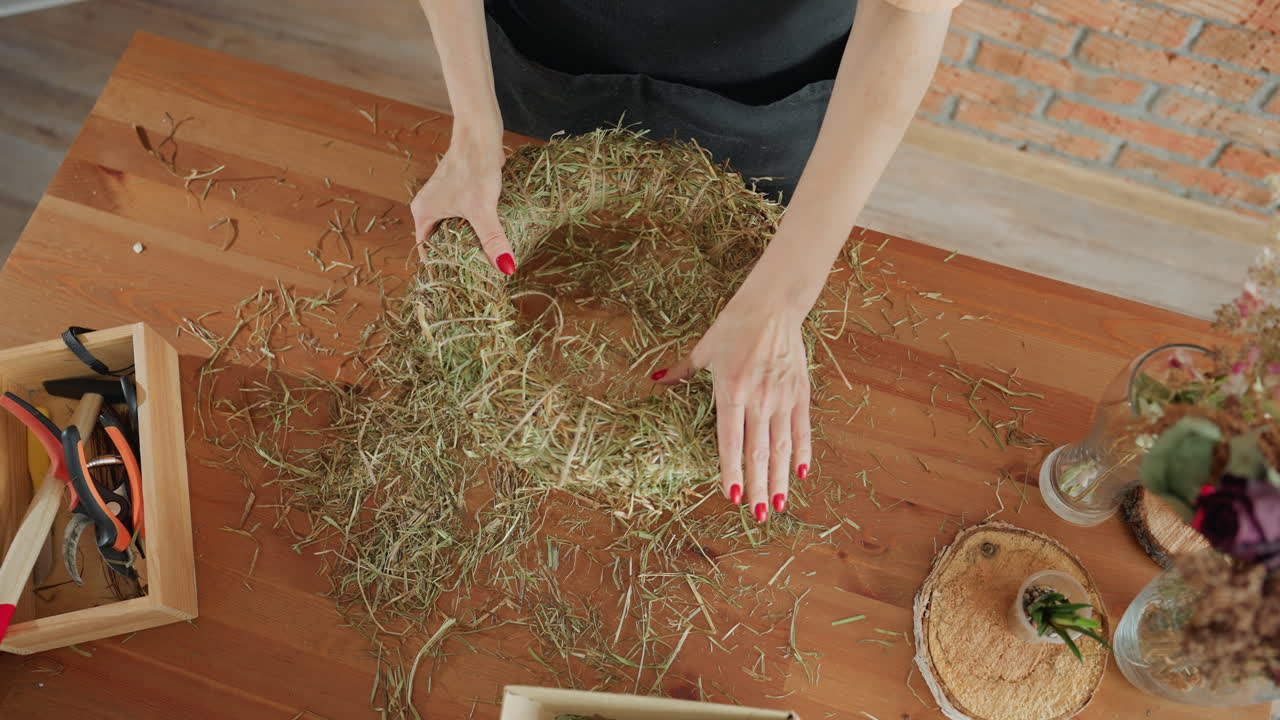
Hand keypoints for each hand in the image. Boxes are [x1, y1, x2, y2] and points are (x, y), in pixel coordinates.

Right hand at [410, 126, 514, 273]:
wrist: (480, 133)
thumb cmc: (475, 168)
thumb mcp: (483, 209)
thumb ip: (493, 240)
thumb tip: (506, 268)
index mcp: (423, 214)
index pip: (427, 251)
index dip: (441, 268)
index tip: (458, 283)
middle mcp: (430, 207)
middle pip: (442, 242)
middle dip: (457, 258)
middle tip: (476, 277)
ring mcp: (444, 199)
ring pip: (455, 229)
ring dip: (469, 243)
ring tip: (486, 262)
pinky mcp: (461, 191)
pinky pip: (465, 217)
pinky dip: (476, 228)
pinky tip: (493, 237)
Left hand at [654, 290, 811, 521]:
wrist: (773, 304)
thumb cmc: (734, 325)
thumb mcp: (705, 348)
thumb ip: (682, 372)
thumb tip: (655, 381)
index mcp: (731, 390)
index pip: (730, 440)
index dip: (731, 470)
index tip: (733, 496)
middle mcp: (758, 399)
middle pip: (758, 451)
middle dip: (758, 486)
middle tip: (758, 515)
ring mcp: (782, 397)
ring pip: (781, 446)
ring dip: (780, 478)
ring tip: (780, 505)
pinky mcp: (800, 391)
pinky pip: (802, 428)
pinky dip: (802, 452)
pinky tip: (801, 474)